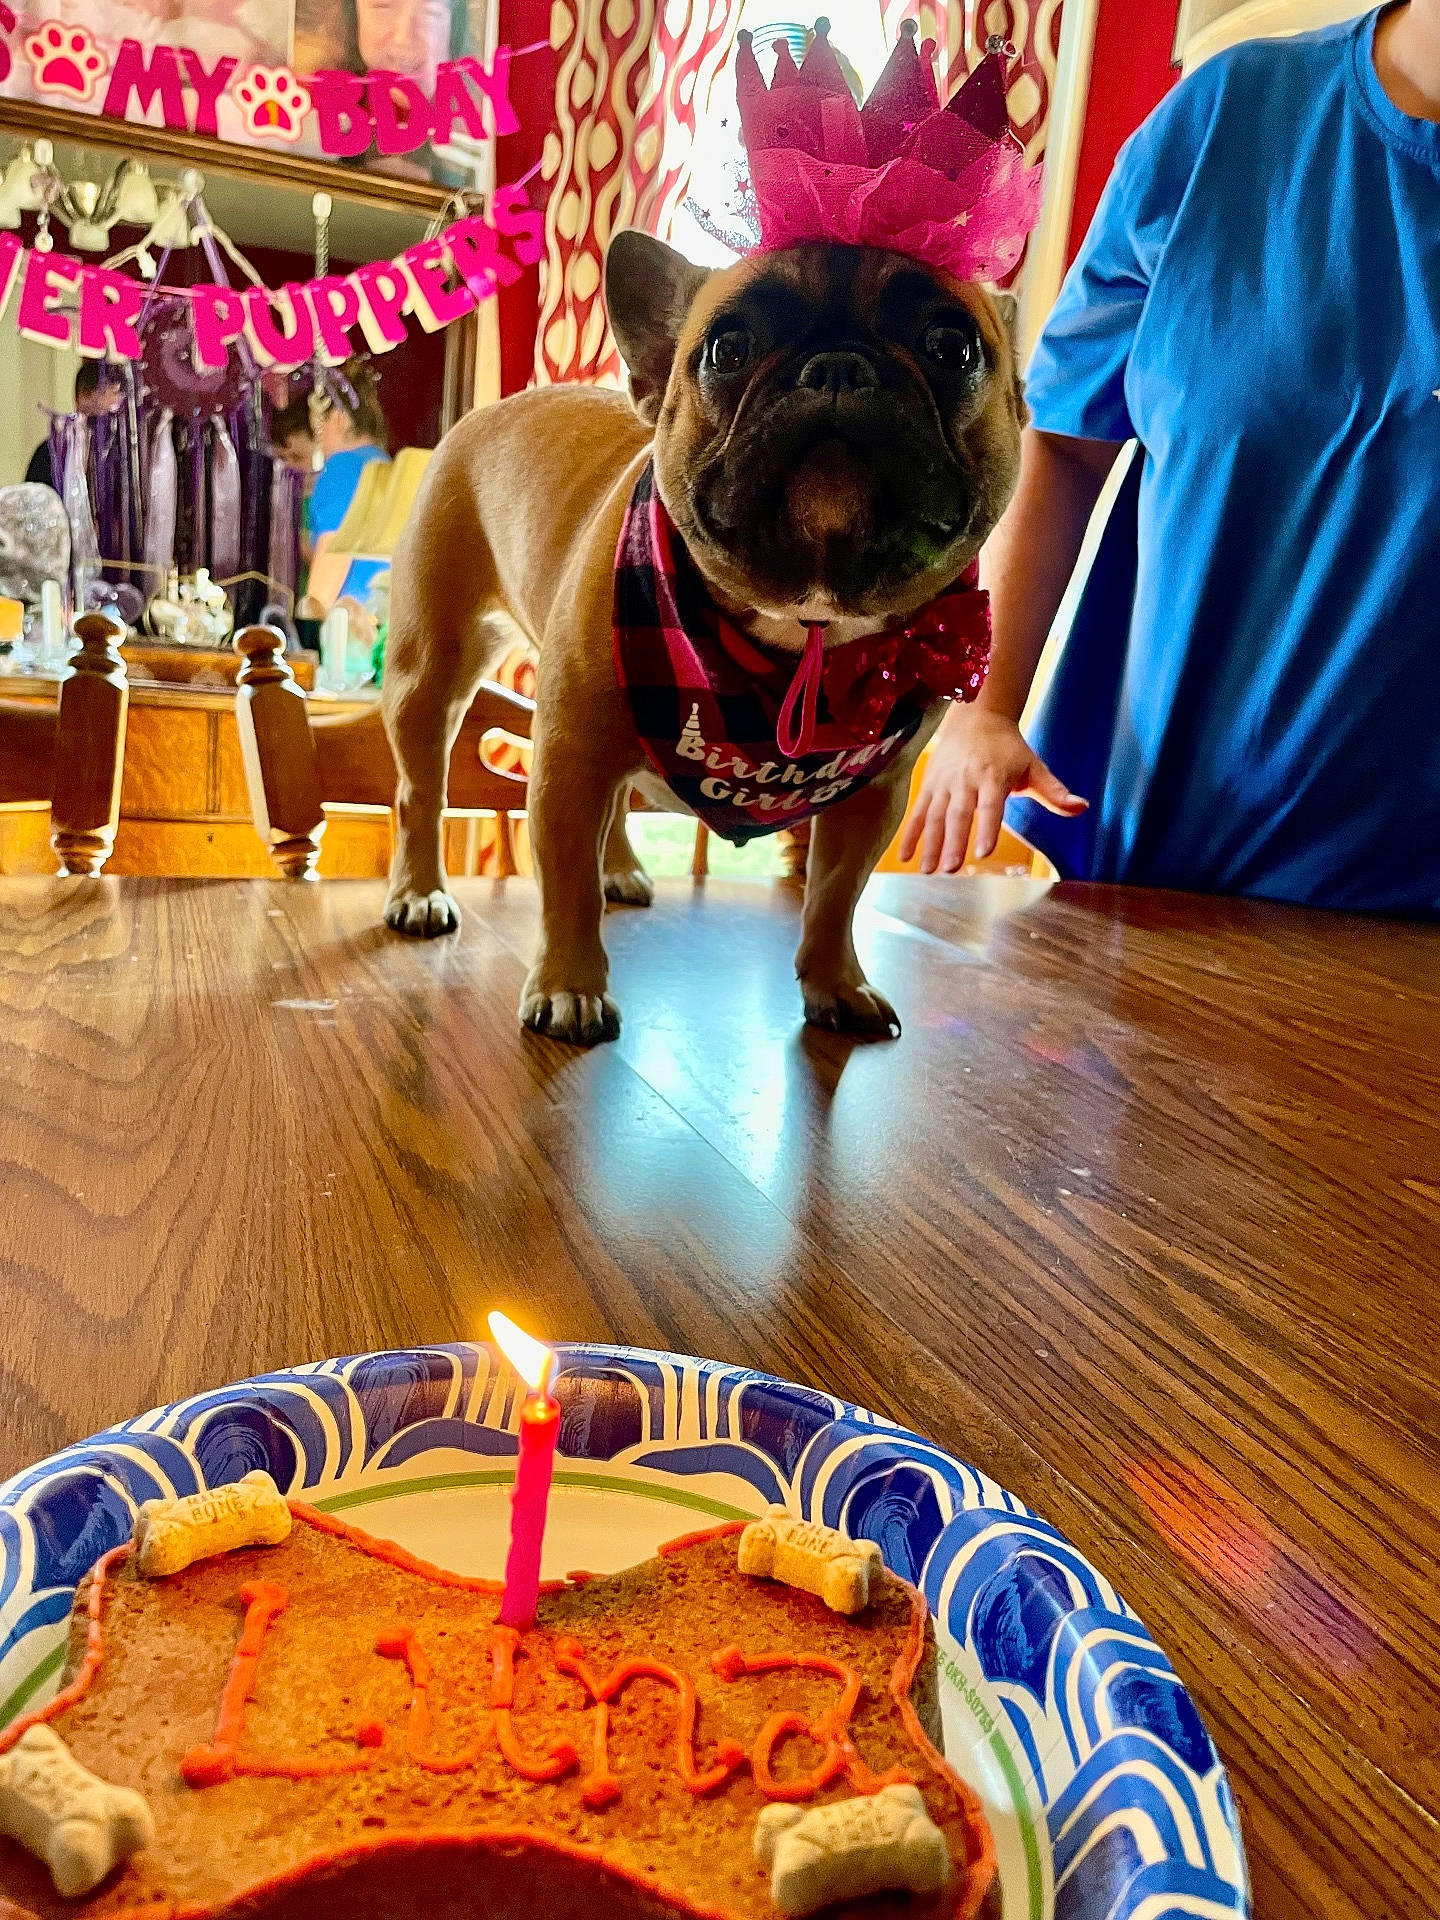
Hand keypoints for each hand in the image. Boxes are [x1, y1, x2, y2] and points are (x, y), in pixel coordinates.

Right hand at [899, 707, 1086, 873]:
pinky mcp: (929, 785)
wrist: (976, 716)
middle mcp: (966, 780)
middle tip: (950, 869)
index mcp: (993, 776)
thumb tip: (1082, 808)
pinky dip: (910, 834)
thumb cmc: (1009, 748)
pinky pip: (917, 812)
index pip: (990, 806)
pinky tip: (903, 858)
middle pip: (958, 814)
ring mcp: (944, 783)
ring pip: (934, 816)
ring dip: (929, 844)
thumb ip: (1054, 792)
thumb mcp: (1033, 766)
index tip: (983, 852)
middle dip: (953, 842)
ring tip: (927, 871)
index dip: (986, 828)